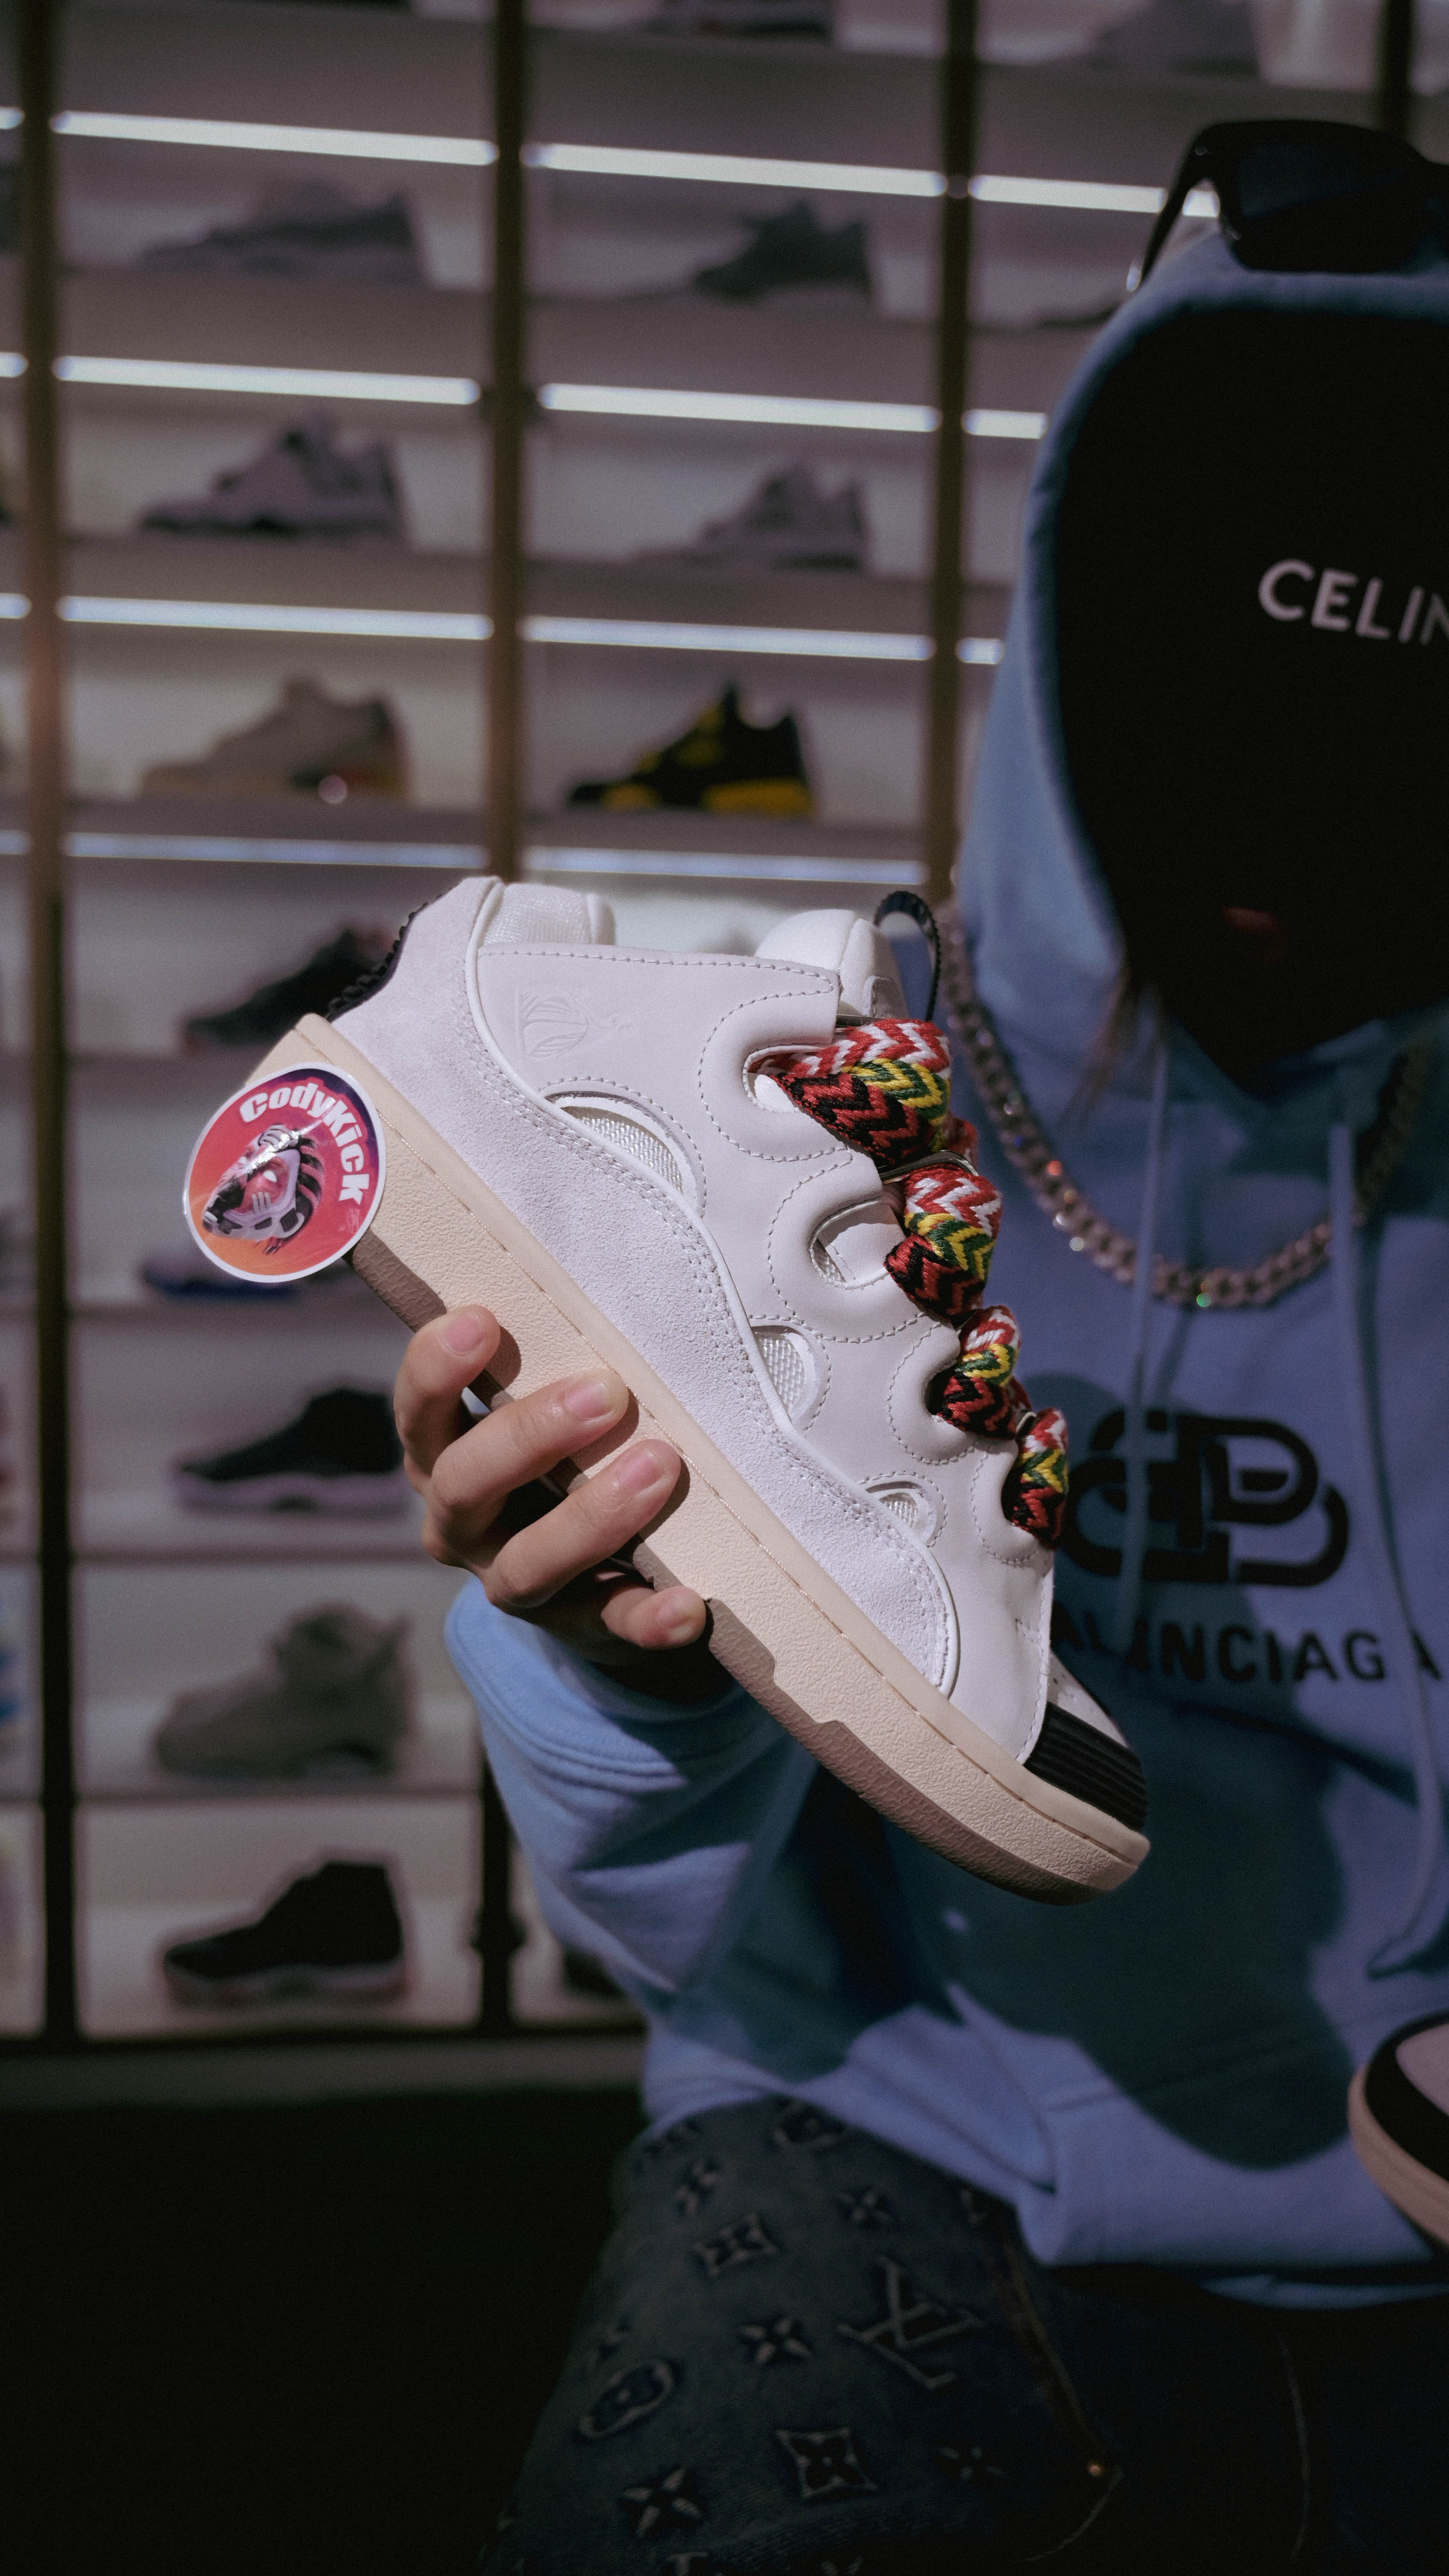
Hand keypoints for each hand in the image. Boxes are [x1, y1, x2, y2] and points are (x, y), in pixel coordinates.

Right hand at [394, 1306, 717, 1702]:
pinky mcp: (577, 1627)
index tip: (482, 1320)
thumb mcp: (539, 1414)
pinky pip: (609, 1627)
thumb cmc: (565, 1457)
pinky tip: (687, 1605)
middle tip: (607, 1391)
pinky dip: (647, 1619)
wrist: (596, 1575)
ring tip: (660, 1467)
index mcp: (443, 1460)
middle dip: (530, 1436)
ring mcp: (512, 1583)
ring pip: (527, 1563)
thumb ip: (543, 1366)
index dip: (436, 1370)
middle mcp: (461, 1525)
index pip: (417, 1414)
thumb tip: (598, 1280)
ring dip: (591, 1517)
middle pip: (464, 1485)